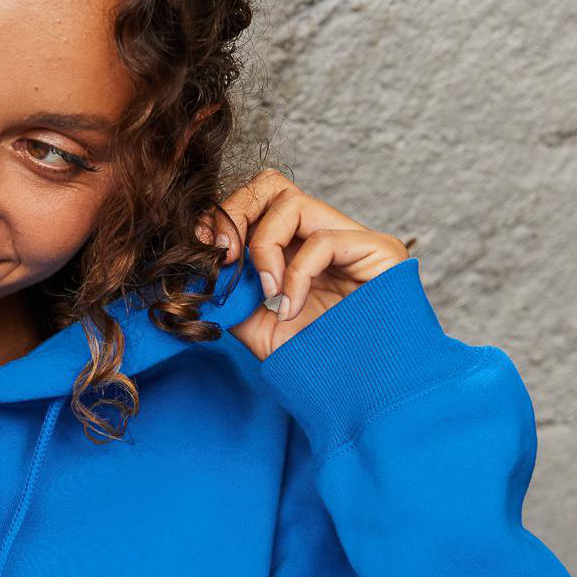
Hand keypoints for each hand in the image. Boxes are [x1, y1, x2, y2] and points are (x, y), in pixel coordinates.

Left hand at [197, 169, 410, 358]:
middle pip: (271, 183)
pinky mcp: (379, 249)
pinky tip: (291, 308)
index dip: (224, 216)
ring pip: (292, 202)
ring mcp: (352, 239)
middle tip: (226, 256)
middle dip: (237, 213)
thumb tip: (197, 271)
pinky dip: (295, 275)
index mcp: (295, 248)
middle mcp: (322, 234)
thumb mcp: (259, 329)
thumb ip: (232, 296)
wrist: (360, 393)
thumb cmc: (317, 363)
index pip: (256, 202)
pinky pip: (320, 241)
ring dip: (265, 248)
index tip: (202, 247)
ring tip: (269, 294)